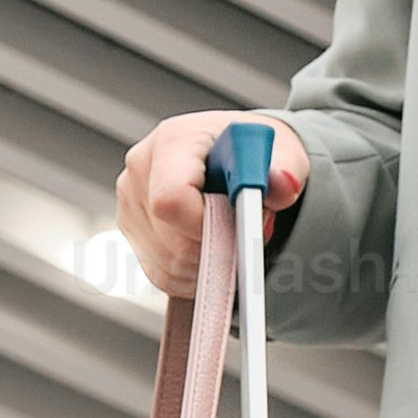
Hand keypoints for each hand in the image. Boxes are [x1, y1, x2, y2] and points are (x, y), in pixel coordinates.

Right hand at [112, 108, 307, 294]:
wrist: (236, 154)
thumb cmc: (253, 151)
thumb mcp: (283, 152)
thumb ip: (286, 169)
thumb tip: (283, 185)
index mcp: (172, 141)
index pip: (171, 199)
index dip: (208, 225)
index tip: (238, 225)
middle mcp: (141, 170)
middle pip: (172, 240)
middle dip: (217, 246)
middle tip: (243, 229)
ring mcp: (131, 203)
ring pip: (169, 263)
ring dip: (209, 262)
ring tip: (230, 232)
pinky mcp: (133, 232)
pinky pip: (163, 276)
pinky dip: (194, 273)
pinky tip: (212, 246)